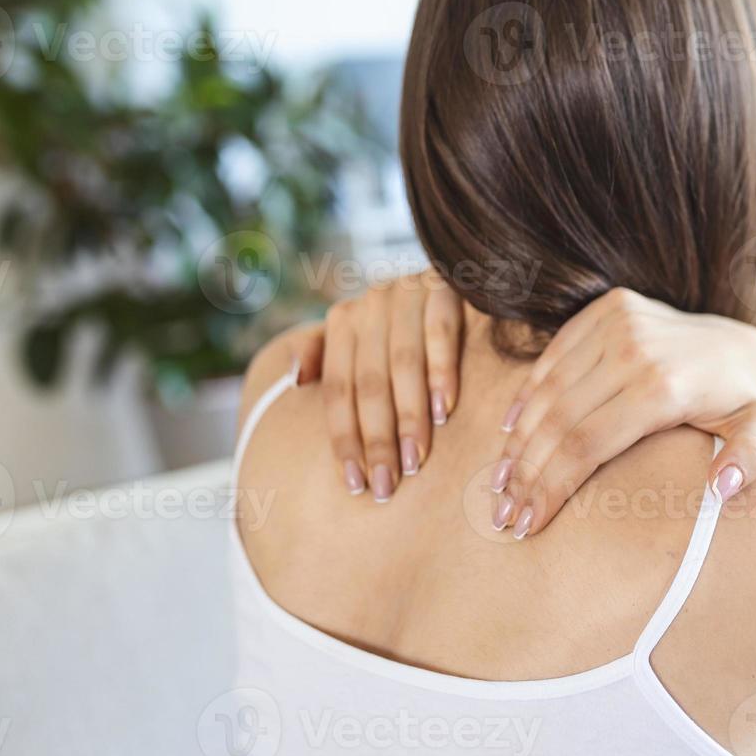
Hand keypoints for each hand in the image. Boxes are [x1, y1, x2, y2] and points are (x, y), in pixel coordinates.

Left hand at [295, 270, 462, 500]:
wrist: (462, 269)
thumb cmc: (407, 319)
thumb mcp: (363, 334)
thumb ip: (326, 353)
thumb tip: (293, 379)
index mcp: (344, 320)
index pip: (338, 389)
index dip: (344, 439)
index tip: (355, 484)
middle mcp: (370, 305)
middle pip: (368, 384)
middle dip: (377, 440)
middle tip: (386, 486)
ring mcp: (407, 293)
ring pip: (403, 365)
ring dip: (409, 416)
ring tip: (415, 461)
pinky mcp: (444, 287)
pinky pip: (439, 334)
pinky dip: (442, 373)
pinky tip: (446, 410)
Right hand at [492, 288, 755, 538]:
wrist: (746, 349)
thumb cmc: (745, 406)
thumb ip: (749, 461)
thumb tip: (720, 487)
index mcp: (662, 387)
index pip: (585, 444)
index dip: (550, 486)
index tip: (527, 524)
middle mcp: (634, 349)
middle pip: (559, 419)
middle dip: (525, 472)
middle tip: (502, 513)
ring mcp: (618, 322)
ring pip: (548, 389)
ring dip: (517, 439)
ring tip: (499, 482)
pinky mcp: (607, 308)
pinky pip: (553, 356)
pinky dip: (527, 395)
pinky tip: (510, 432)